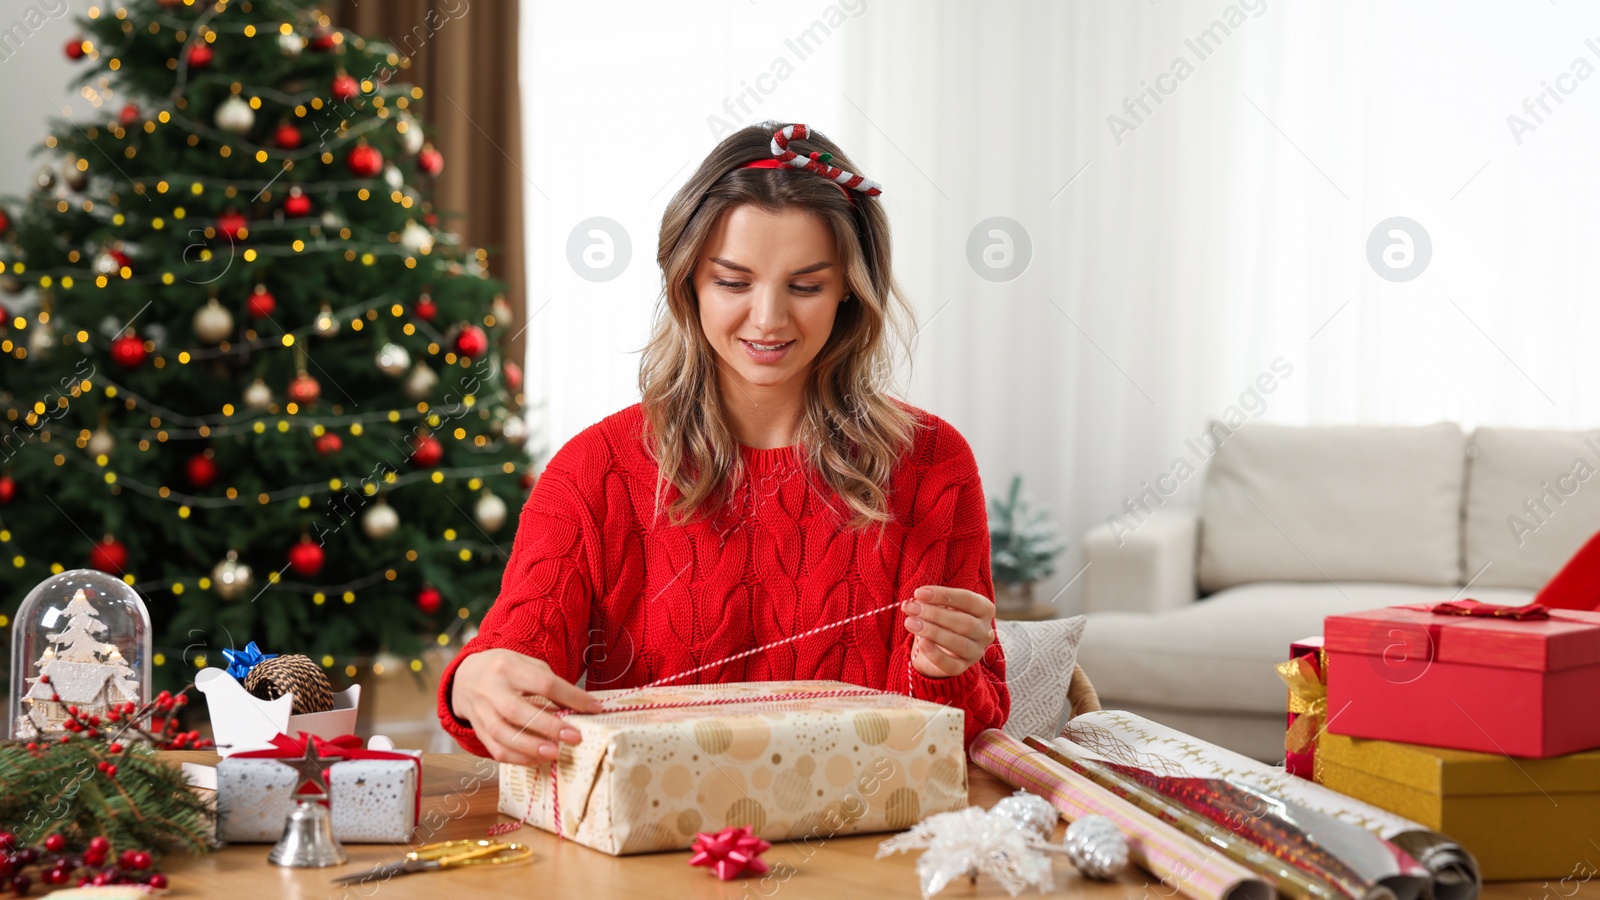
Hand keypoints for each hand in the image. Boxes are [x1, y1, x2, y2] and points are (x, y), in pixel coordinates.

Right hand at [450, 648, 603, 764]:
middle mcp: (491, 689)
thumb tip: (578, 707)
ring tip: (554, 754)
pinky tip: (537, 760)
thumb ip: (549, 683)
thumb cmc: (505, 670)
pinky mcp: (478, 730)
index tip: (595, 708)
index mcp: (507, 666)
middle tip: (575, 737)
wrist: (465, 677)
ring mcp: (480, 711)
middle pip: (518, 710)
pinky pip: (495, 749)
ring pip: (503, 734)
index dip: (571, 697)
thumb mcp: (526, 664)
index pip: (543, 682)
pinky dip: (518, 758)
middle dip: (548, 726)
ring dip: (530, 747)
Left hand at [901, 586, 996, 678]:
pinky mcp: (962, 668)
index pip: (968, 599)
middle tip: (911, 608)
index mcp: (984, 609)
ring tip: (910, 622)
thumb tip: (917, 599)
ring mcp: (976, 652)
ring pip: (959, 643)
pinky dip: (935, 654)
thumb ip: (932, 601)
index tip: (919, 593)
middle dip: (934, 614)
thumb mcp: (939, 606)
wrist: (935, 647)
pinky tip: (921, 643)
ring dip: (932, 631)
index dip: (943, 595)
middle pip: (965, 622)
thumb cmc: (940, 620)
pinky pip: (951, 664)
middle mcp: (985, 632)